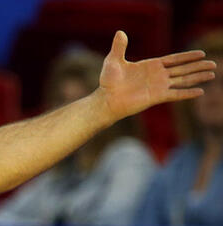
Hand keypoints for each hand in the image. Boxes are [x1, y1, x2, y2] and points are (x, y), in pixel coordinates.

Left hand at [98, 31, 215, 119]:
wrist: (106, 99)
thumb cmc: (108, 81)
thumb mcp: (114, 60)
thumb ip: (119, 47)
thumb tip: (120, 32)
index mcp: (151, 66)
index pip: (174, 59)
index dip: (187, 56)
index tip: (201, 54)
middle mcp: (158, 76)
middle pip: (183, 69)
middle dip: (198, 66)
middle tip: (213, 64)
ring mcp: (158, 86)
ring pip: (183, 80)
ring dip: (197, 77)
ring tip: (212, 74)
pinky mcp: (157, 97)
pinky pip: (176, 94)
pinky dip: (188, 92)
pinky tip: (200, 91)